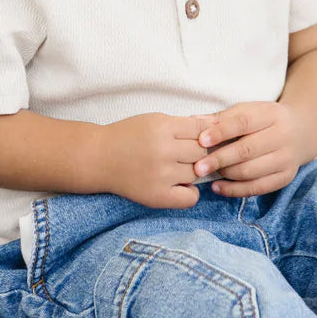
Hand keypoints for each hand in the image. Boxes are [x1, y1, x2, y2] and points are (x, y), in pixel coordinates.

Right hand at [95, 112, 221, 209]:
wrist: (99, 158)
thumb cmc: (129, 135)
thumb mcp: (155, 120)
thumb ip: (186, 123)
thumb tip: (217, 123)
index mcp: (162, 127)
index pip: (202, 130)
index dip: (203, 135)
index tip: (196, 139)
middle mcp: (162, 151)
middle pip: (202, 152)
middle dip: (198, 152)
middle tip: (185, 154)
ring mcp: (160, 175)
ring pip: (198, 174)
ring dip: (193, 171)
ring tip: (178, 168)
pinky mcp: (156, 196)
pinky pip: (190, 198)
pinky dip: (190, 192)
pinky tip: (179, 185)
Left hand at [191, 101, 302, 197]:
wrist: (302, 131)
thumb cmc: (265, 120)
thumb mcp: (248, 110)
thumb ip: (222, 117)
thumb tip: (193, 121)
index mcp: (271, 115)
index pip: (244, 123)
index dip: (221, 132)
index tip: (201, 140)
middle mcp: (283, 136)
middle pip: (247, 150)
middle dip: (220, 159)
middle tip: (197, 167)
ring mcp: (286, 159)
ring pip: (251, 171)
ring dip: (225, 174)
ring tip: (207, 173)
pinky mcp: (286, 177)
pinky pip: (257, 188)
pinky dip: (235, 190)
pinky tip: (217, 187)